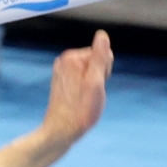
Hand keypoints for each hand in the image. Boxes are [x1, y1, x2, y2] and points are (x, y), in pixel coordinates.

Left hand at [39, 32, 113, 150]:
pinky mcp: (61, 81)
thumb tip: (102, 35)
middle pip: (96, 61)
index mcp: (72, 57)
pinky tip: (80, 101)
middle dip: (99, 77)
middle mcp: (64, 60)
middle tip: (91, 95)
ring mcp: (62, 71)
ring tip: (86, 99)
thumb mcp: (95, 83)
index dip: (105, 72)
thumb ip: (99, 58)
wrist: (60, 132)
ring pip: (90, 71)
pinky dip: (85, 89)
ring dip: (93, 85)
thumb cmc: (81, 110)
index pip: (104, 54)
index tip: (97, 87)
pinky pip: (82, 79)